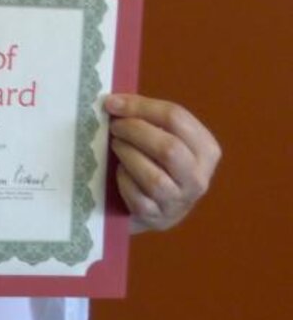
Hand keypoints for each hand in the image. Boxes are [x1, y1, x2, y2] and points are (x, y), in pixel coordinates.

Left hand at [104, 94, 220, 231]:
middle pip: (168, 148)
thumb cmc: (156, 160)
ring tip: (116, 145)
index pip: (177, 118)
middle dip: (134, 131)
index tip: (113, 103)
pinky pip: (138, 197)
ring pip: (154, 178)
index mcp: (206, 149)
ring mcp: (180, 201)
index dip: (140, 107)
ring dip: (128, 155)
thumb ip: (146, 116)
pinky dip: (124, 181)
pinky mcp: (158, 218)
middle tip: (115, 126)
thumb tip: (115, 101)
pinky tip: (120, 171)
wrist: (155, 206)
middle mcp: (198, 178)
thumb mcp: (163, 136)